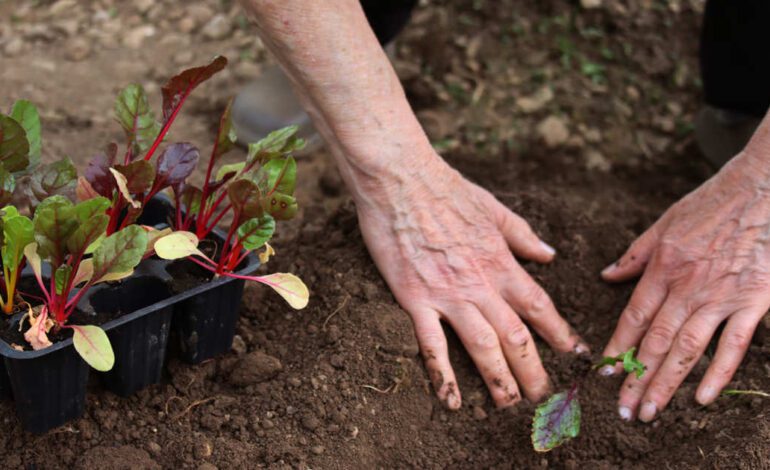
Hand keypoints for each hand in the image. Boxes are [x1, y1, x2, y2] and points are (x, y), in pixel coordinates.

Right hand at [356, 156, 586, 408]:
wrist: (401, 180)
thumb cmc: (446, 188)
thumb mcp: (494, 208)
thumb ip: (522, 236)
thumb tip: (549, 255)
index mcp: (500, 261)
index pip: (538, 306)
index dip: (559, 333)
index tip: (574, 354)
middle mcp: (480, 284)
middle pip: (516, 337)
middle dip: (534, 371)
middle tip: (545, 398)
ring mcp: (448, 294)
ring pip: (482, 347)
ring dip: (499, 381)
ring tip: (510, 406)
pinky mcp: (415, 299)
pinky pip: (432, 345)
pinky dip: (443, 376)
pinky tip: (451, 401)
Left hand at [600, 150, 769, 421]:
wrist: (760, 189)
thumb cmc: (710, 205)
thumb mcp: (663, 225)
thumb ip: (635, 255)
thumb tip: (607, 275)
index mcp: (663, 269)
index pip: (633, 317)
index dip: (617, 348)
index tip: (603, 374)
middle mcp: (687, 287)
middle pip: (656, 341)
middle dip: (637, 378)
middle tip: (624, 410)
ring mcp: (721, 296)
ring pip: (688, 348)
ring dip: (667, 382)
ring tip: (651, 410)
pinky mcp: (753, 301)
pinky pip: (734, 344)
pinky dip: (719, 372)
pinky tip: (703, 397)